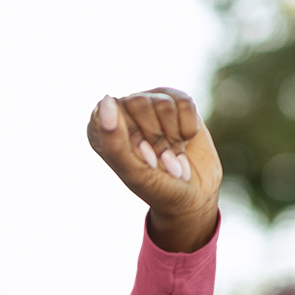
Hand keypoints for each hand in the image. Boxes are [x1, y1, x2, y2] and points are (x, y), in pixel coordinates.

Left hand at [88, 87, 221, 254]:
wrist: (193, 196)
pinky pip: (185, 102)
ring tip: (172, 155)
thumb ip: (114, 141)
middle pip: (140, 103)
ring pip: (164, 103)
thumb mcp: (135, 172)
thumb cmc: (158, 188)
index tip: (144, 161)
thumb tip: (107, 99)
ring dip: (173, 137)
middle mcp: (123, 113)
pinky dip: (188, 128)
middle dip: (156, 137)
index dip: (134, 139)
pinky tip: (184, 142)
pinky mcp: (175, 101)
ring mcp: (149, 104)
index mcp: (101, 130)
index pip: (111, 114)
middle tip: (159, 161)